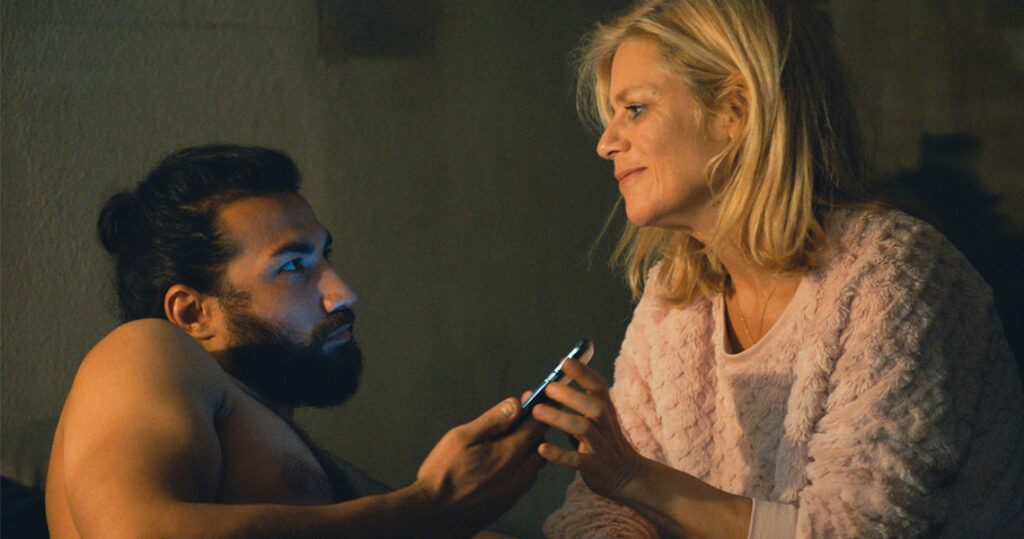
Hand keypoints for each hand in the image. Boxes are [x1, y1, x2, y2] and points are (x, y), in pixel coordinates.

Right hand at [414, 397, 545, 534]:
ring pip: (535, 462)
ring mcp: (516, 489)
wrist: (435, 515)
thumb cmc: (444, 473)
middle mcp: (520, 472)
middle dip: (534, 426)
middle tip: (520, 416)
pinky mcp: (509, 501)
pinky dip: (522, 465)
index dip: (537, 407)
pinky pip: (526, 478)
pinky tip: (504, 462)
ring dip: (529, 447)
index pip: (537, 425)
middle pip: (541, 443)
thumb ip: (492, 420)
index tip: (532, 396)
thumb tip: (516, 404)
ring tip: (511, 438)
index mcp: (510, 453)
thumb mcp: (462, 438)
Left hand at [531, 358, 642, 501]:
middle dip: (572, 395)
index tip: (565, 361)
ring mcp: (602, 447)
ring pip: (584, 429)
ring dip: (561, 418)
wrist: (628, 476)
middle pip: (594, 406)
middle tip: (548, 387)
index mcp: (605, 410)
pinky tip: (542, 448)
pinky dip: (560, 454)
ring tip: (537, 411)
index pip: (599, 386)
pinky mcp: (596, 467)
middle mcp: (606, 426)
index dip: (584, 372)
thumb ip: (568, 406)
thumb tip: (534, 391)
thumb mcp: (593, 421)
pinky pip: (578, 460)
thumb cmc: (602, 442)